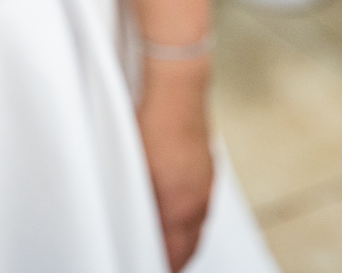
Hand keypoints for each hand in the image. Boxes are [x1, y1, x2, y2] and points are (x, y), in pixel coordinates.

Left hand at [138, 59, 212, 271]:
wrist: (177, 86)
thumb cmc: (150, 122)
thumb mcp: (134, 172)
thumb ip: (139, 207)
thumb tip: (138, 229)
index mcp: (182, 206)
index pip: (176, 254)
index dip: (165, 264)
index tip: (152, 264)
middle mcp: (199, 197)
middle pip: (190, 242)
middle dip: (176, 255)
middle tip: (159, 259)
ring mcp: (206, 179)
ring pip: (197, 221)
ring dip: (183, 234)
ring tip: (165, 239)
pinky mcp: (206, 164)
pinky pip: (200, 200)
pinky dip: (189, 212)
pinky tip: (175, 206)